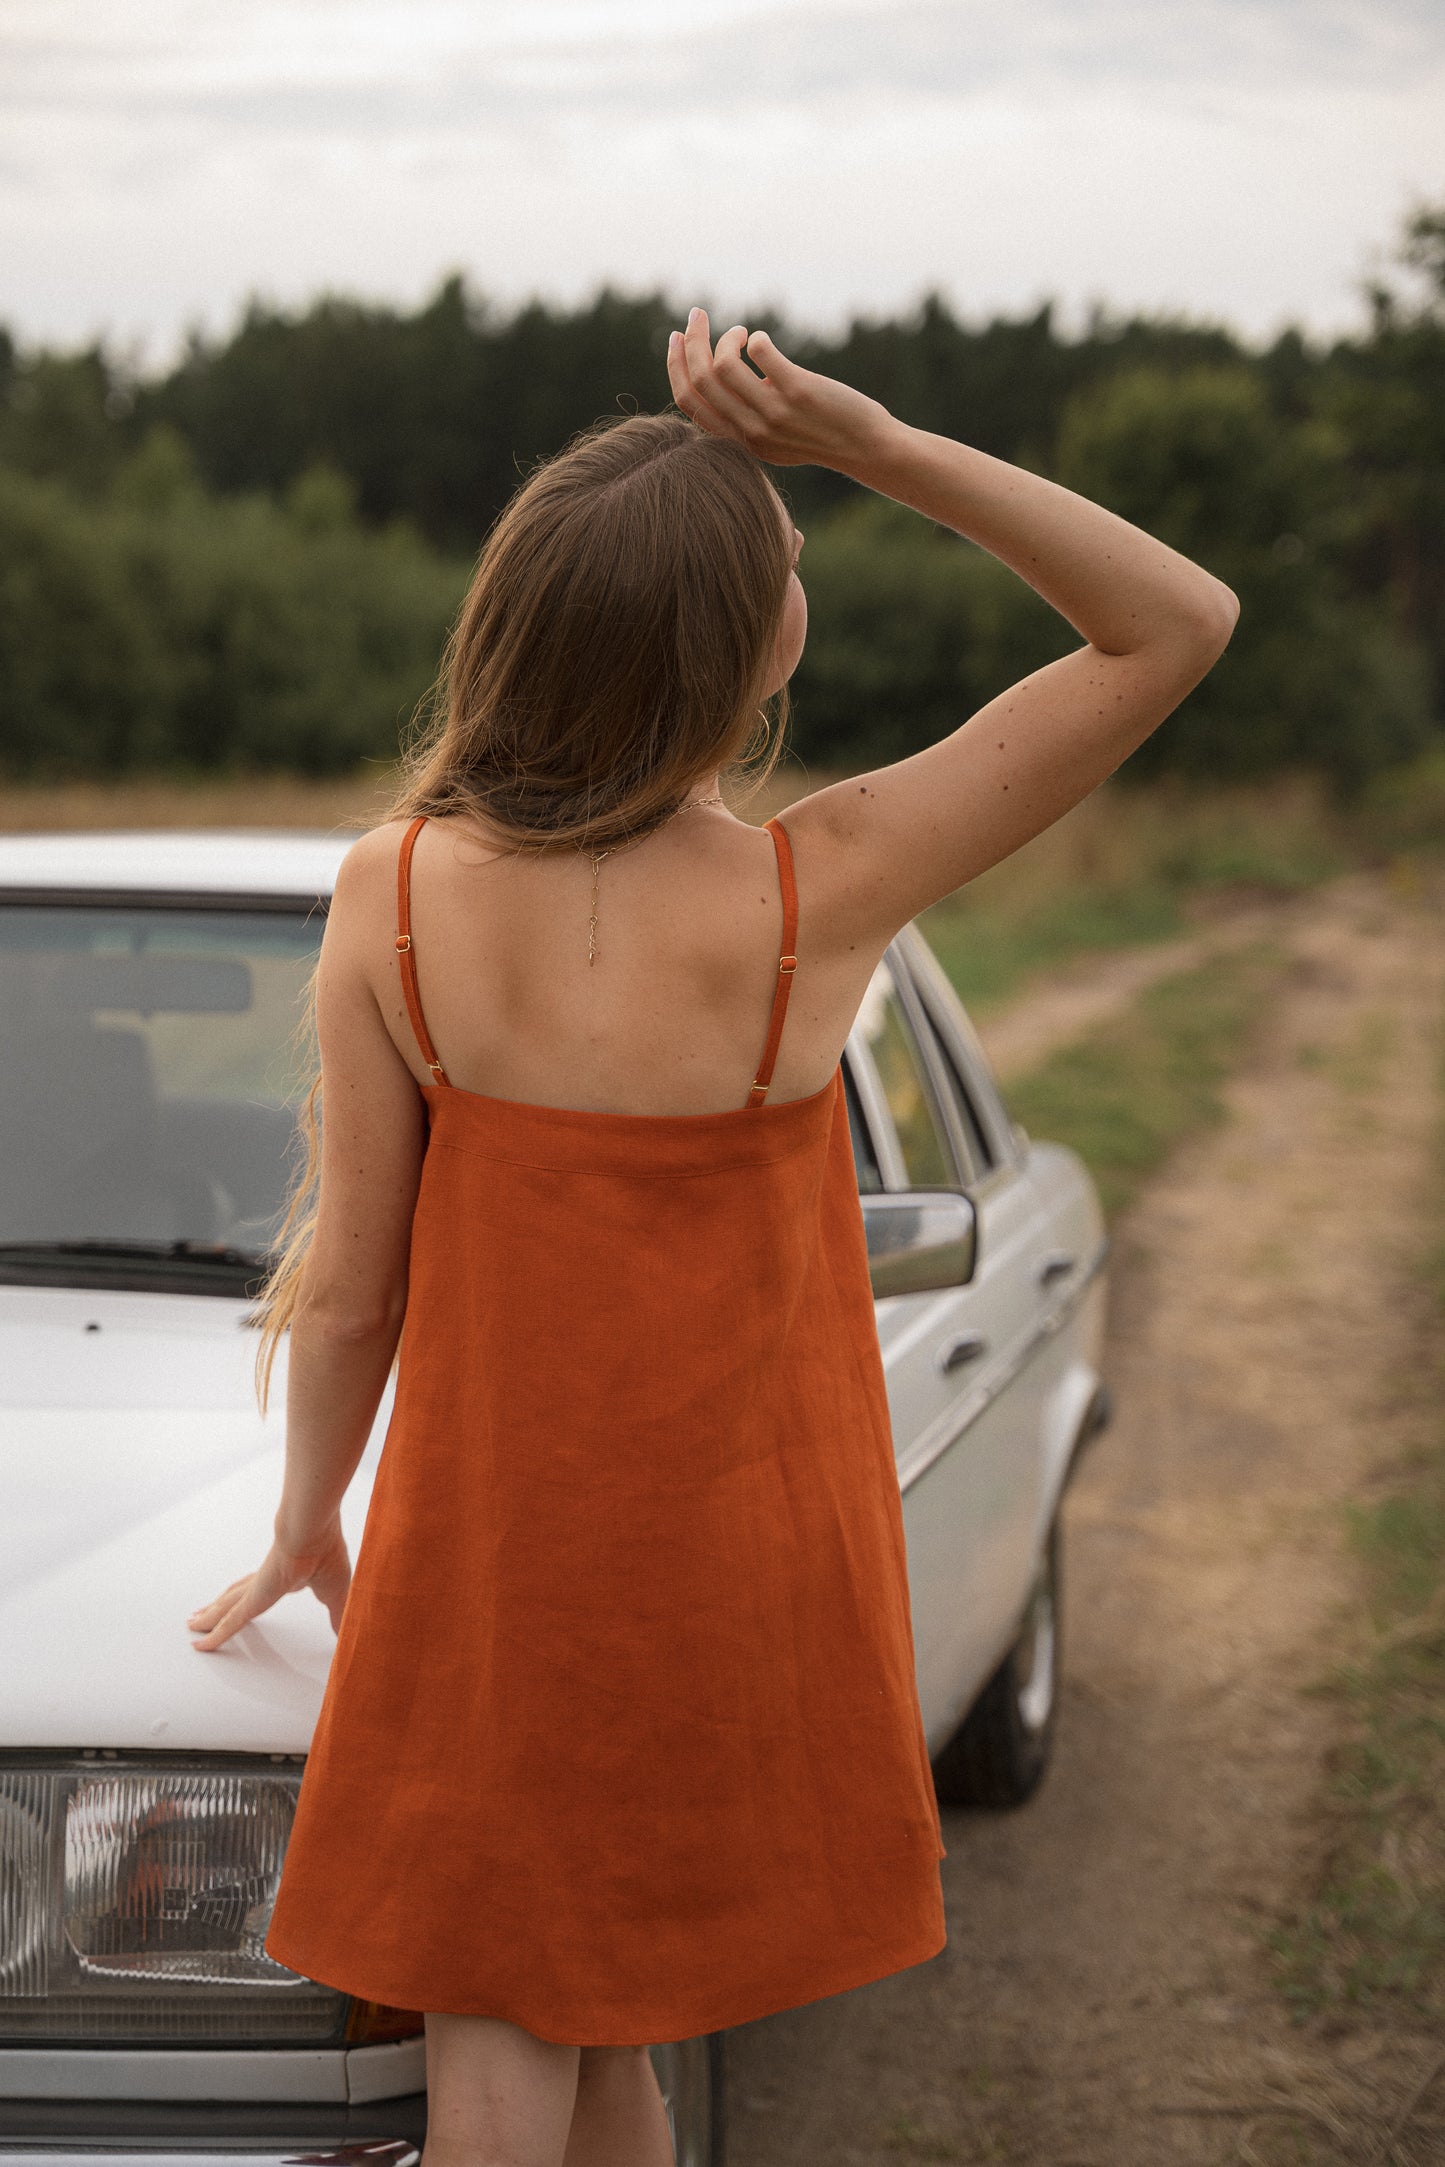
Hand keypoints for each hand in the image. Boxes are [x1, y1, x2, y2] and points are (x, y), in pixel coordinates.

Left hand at [186, 1519, 351, 1651]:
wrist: (312, 1533)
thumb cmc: (326, 1552)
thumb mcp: (337, 1593)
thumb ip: (337, 1614)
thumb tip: (344, 1633)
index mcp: (285, 1575)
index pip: (262, 1589)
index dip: (252, 1596)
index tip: (248, 1601)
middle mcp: (265, 1580)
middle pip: (236, 1596)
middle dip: (219, 1606)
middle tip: (201, 1614)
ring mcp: (255, 1588)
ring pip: (226, 1608)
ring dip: (209, 1616)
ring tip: (193, 1624)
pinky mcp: (252, 1598)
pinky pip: (229, 1622)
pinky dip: (214, 1635)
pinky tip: (200, 1645)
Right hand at [665, 306, 896, 473]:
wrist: (865, 447)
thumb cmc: (819, 434)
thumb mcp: (772, 434)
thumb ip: (745, 410)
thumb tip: (723, 365)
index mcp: (739, 441)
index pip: (689, 402)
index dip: (676, 365)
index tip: (676, 337)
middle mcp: (751, 431)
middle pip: (701, 380)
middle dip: (692, 340)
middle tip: (697, 315)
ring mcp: (774, 413)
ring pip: (724, 366)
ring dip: (728, 338)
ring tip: (743, 333)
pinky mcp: (798, 392)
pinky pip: (761, 352)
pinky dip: (757, 339)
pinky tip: (764, 342)